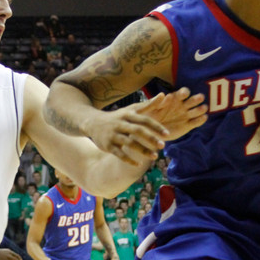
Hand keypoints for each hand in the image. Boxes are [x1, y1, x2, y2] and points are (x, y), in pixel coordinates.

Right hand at [85, 87, 206, 164]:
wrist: (92, 123)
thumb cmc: (117, 117)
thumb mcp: (131, 109)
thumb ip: (148, 104)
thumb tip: (164, 95)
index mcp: (128, 115)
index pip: (144, 120)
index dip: (156, 127)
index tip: (167, 134)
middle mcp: (120, 124)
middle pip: (137, 130)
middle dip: (150, 138)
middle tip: (163, 146)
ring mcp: (113, 135)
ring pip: (129, 143)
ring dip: (142, 150)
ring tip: (154, 156)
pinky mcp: (107, 145)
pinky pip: (119, 154)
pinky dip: (129, 160)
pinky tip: (139, 164)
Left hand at [142, 87, 207, 141]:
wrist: (150, 132)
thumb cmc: (149, 116)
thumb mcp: (149, 109)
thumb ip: (156, 102)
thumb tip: (162, 94)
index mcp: (174, 99)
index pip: (182, 93)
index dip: (183, 93)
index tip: (183, 94)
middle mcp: (182, 106)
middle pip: (191, 101)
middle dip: (196, 99)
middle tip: (200, 97)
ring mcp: (186, 116)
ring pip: (196, 111)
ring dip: (200, 109)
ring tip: (203, 108)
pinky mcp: (188, 126)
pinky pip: (196, 122)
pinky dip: (200, 120)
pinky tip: (203, 118)